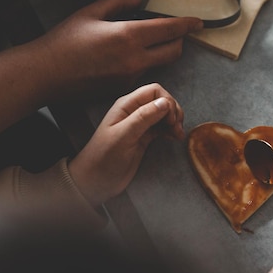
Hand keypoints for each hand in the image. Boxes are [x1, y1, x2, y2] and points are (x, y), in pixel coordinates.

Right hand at [40, 0, 202, 100]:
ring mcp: (130, 77)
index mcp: (128, 35)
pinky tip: (127, 55)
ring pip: (160, 64)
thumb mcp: (91, 11)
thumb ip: (119, 2)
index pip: (170, 29)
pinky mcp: (123, 88)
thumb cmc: (65, 40)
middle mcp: (135, 59)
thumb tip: (138, 0)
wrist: (46, 74)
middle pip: (174, 51)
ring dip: (162, 52)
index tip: (199, 21)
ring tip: (151, 41)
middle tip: (177, 31)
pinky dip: (143, 62)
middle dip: (180, 41)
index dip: (187, 24)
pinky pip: (143, 73)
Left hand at [68, 83, 183, 205]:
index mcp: (127, 106)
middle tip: (176, 127)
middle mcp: (134, 112)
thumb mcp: (123, 136)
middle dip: (173, 111)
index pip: (154, 91)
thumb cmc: (104, 157)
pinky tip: (174, 137)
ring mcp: (139, 125)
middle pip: (161, 101)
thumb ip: (143, 117)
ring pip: (163, 114)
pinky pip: (161, 127)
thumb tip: (165, 102)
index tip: (171, 119)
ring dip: (174, 121)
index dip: (167, 101)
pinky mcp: (144, 137)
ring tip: (178, 134)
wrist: (95, 181)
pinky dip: (170, 130)